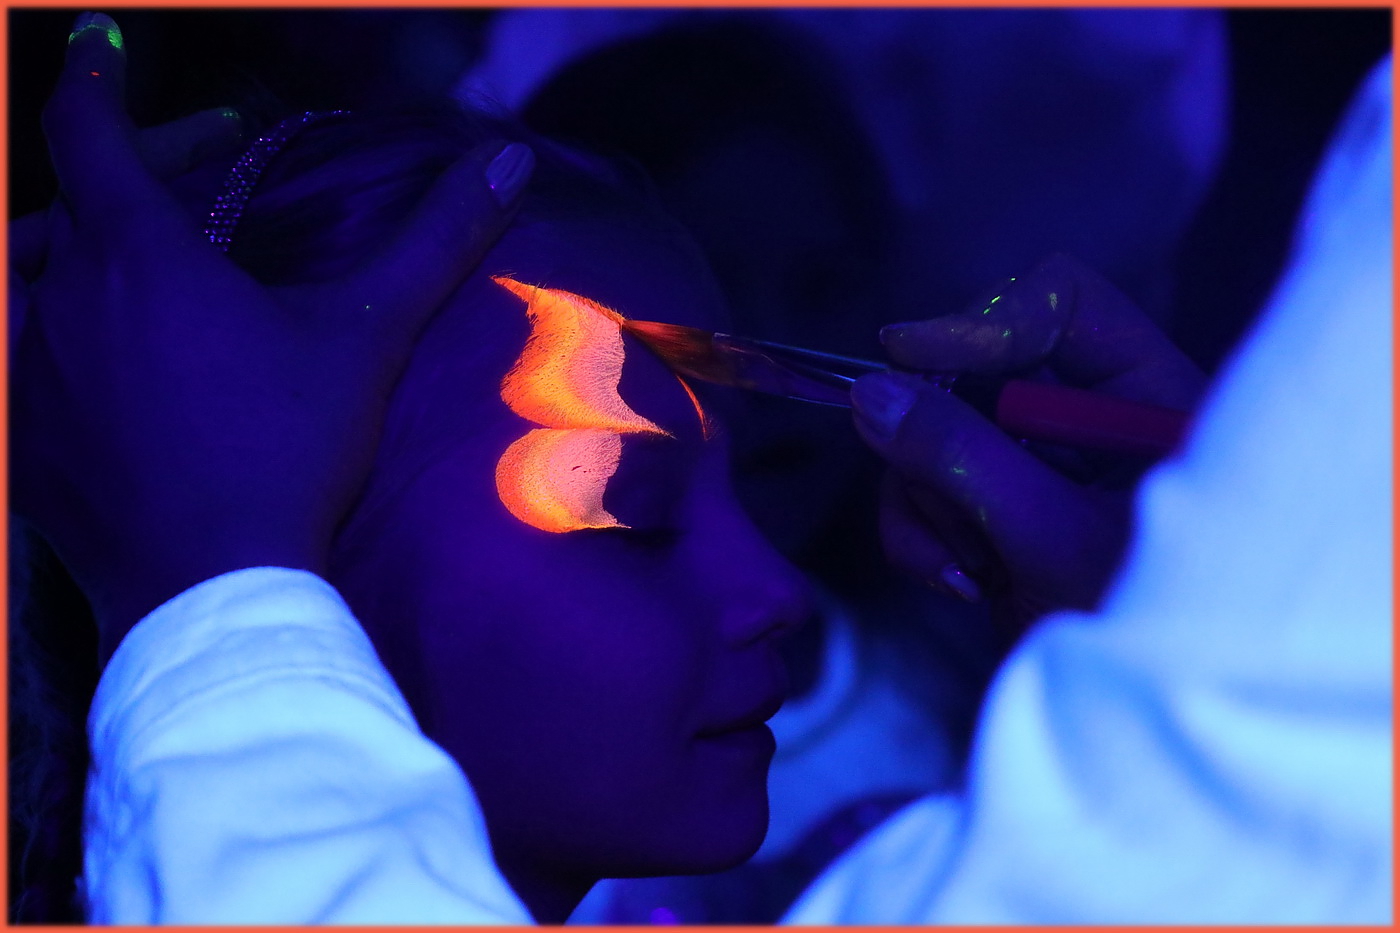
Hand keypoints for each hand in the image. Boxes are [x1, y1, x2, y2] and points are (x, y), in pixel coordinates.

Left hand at [11, 13, 534, 661]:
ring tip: (140, 245)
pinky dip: (51, 319)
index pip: (89, 131)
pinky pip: (16, 348)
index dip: (96, 76)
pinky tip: (96, 345)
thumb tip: (508, 157)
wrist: (212, 588)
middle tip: (205, 160)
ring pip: (31, 270)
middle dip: (133, 160)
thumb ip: (434, 239)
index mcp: (138, 258)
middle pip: (69, 196)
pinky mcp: (18, 435)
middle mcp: (61, 298)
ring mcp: (29, 370)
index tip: (100, 40)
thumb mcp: (365, 337)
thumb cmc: (288, 451)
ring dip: (81, 237)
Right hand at [851, 253, 1205, 637]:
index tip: (906, 354)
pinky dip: (923, 536)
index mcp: (1148, 398)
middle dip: (944, 442)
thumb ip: (963, 458)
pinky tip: (963, 584)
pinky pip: (922, 489)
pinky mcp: (994, 511)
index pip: (1062, 304)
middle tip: (945, 495)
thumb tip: (874, 393)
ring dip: (930, 503)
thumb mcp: (1052, 537)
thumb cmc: (1136, 629)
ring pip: (933, 432)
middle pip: (977, 369)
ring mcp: (1037, 466)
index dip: (983, 319)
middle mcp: (1090, 419)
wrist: (1130, 731)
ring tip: (971, 567)